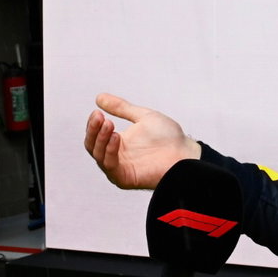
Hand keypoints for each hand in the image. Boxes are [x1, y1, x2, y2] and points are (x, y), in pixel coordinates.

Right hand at [83, 93, 200, 190]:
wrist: (185, 153)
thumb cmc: (169, 138)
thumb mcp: (142, 116)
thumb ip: (121, 108)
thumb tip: (99, 98)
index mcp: (118, 143)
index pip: (96, 135)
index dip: (93, 124)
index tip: (97, 111)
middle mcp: (116, 156)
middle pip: (92, 146)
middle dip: (93, 131)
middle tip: (99, 117)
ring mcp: (119, 168)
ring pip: (98, 155)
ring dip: (100, 139)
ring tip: (109, 124)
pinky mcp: (124, 178)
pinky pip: (110, 166)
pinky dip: (109, 151)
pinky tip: (116, 137)